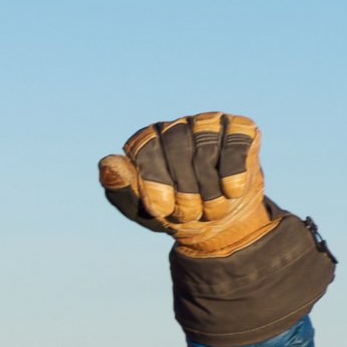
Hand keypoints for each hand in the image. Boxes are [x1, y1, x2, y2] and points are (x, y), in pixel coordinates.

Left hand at [97, 112, 278, 257]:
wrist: (218, 223)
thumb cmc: (174, 212)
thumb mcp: (141, 209)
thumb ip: (121, 188)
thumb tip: (106, 164)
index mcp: (147, 140)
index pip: (145, 147)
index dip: (155, 180)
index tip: (162, 209)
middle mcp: (176, 126)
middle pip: (177, 146)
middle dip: (185, 189)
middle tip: (190, 214)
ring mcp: (208, 123)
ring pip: (206, 147)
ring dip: (209, 188)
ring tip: (211, 209)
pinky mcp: (240, 128)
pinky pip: (236, 144)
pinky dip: (233, 174)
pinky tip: (232, 192)